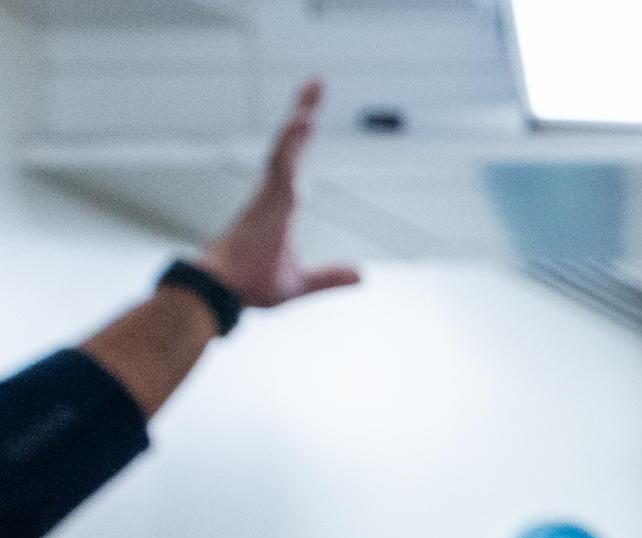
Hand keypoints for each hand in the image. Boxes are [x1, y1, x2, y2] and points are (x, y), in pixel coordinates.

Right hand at [197, 81, 362, 314]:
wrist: (224, 293)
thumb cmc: (251, 286)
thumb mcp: (302, 283)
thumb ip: (330, 277)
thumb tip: (360, 275)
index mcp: (279, 208)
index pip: (295, 165)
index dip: (301, 140)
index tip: (308, 116)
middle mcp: (273, 196)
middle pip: (291, 147)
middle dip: (302, 113)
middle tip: (315, 84)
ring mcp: (269, 196)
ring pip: (287, 149)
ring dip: (300, 120)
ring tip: (313, 91)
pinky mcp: (268, 201)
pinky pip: (282, 165)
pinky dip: (291, 143)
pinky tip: (302, 121)